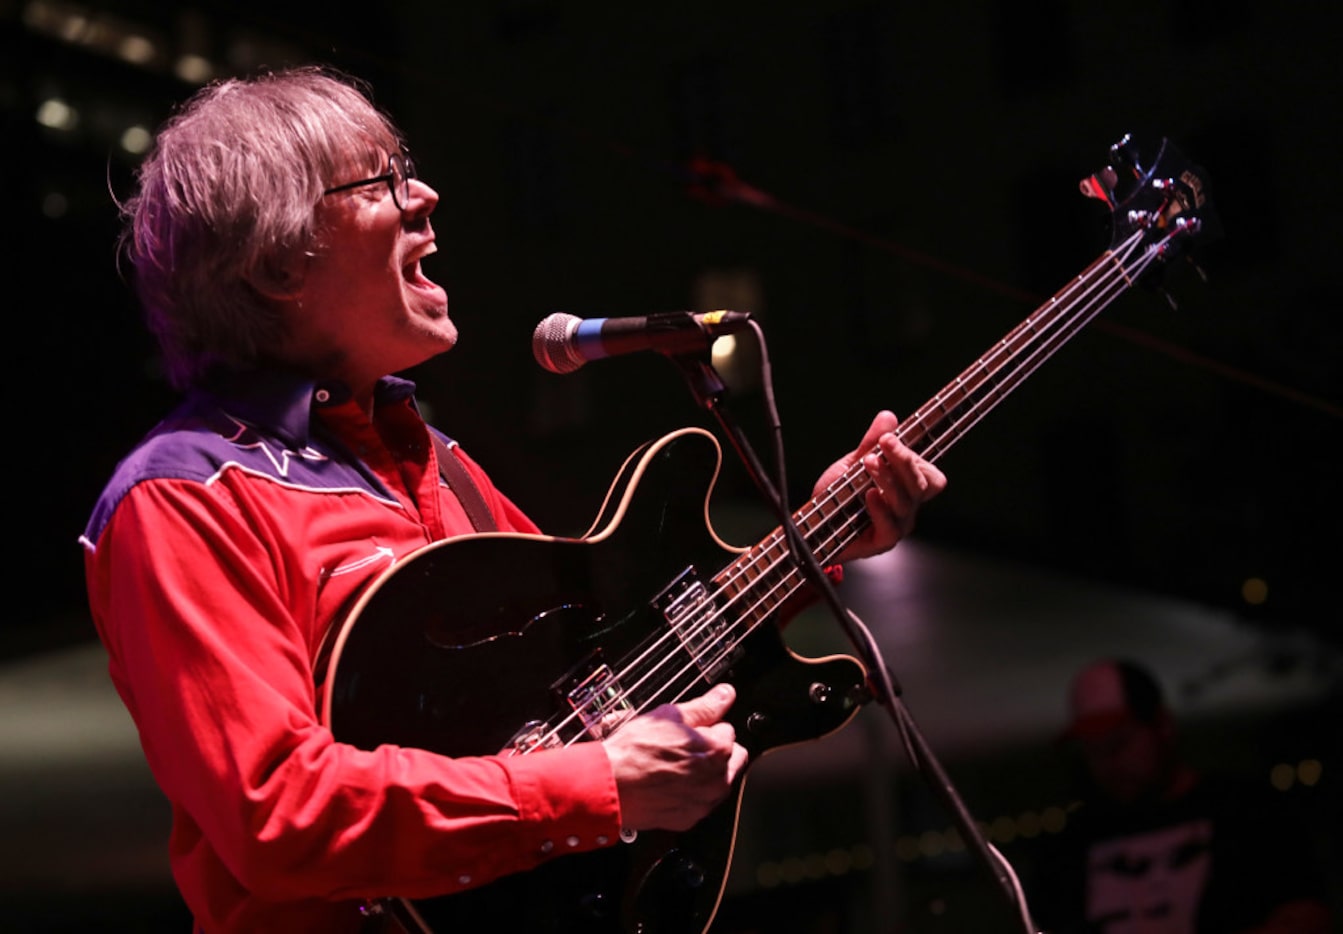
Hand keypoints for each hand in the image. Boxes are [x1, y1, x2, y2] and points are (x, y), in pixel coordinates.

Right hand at [603, 683, 748, 830]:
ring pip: (717, 783)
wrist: (609, 785)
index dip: (708, 726)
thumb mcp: (669, 716)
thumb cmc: (634, 752)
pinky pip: (700, 803)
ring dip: (706, 773)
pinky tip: (670, 784)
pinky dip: (691, 794)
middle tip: (686, 746)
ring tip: (676, 765)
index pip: (727, 730)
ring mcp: (704, 803)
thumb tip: (725, 695)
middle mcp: (718, 781)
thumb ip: (705, 706)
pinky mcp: (689, 819)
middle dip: (714, 751)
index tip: (692, 729)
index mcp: (718, 751)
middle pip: (730, 759)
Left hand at [815, 410, 946, 561]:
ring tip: (869, 464)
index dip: (914, 455)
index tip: (888, 438)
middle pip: (922, 485)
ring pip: (905, 503)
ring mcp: (897, 525)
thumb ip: (871, 444)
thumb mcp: (852, 465)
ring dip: (888, 480)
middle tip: (884, 443)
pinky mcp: (882, 542)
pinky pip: (890, 528)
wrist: (814, 525)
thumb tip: (887, 416)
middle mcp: (907, 506)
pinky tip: (869, 495)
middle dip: (904, 461)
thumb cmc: (837, 496)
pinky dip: (881, 510)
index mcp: (907, 488)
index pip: (928, 473)